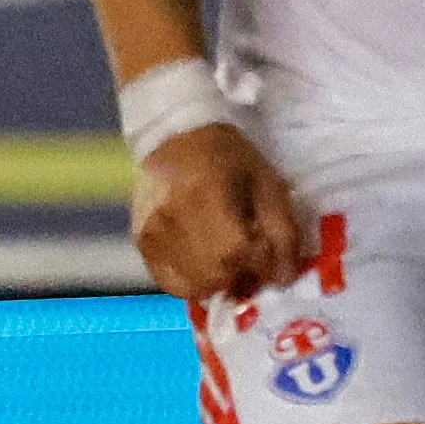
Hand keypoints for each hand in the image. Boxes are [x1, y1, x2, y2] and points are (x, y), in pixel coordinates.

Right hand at [131, 125, 311, 301]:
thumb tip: (283, 277)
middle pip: (216, 277)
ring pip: (193, 285)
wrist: (179, 137)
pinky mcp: (141, 243)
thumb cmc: (231, 159)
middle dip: (240, 275)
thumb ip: (283, 233)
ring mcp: (153, 237)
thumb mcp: (269, 186)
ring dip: (217, 282)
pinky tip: (202, 266)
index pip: (241, 256)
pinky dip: (191, 283)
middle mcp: (175, 224)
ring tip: (226, 263)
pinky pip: (169, 282)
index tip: (270, 252)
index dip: (263, 262)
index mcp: (211, 203)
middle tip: (249, 259)